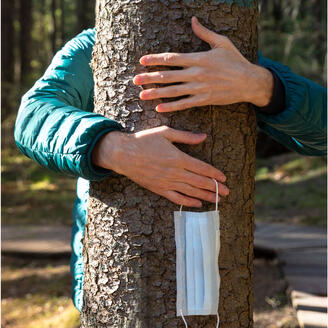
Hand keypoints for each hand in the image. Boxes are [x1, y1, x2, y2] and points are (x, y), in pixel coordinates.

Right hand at [91, 126, 228, 206]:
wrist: (123, 154)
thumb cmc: (144, 140)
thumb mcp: (166, 133)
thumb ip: (186, 136)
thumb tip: (203, 137)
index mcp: (178, 157)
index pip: (202, 168)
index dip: (214, 174)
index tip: (224, 178)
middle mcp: (175, 172)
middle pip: (199, 181)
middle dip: (215, 187)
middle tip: (227, 192)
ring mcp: (167, 182)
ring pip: (190, 191)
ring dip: (205, 195)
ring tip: (217, 199)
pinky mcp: (158, 189)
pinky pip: (176, 198)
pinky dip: (188, 201)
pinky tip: (197, 204)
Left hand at [133, 16, 273, 111]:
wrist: (249, 82)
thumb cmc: (236, 61)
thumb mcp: (222, 42)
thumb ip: (205, 33)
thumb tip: (193, 20)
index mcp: (199, 58)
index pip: (172, 58)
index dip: (155, 59)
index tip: (142, 61)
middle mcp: (196, 73)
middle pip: (168, 76)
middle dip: (150, 78)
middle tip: (135, 81)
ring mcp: (199, 88)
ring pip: (173, 91)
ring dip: (156, 93)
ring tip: (142, 95)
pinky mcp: (204, 99)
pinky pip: (184, 103)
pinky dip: (171, 106)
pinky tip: (159, 108)